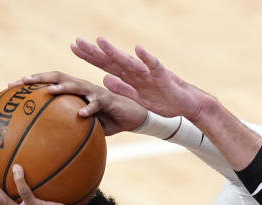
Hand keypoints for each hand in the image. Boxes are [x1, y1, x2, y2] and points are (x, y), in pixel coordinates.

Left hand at [10, 71, 146, 135]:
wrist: (132, 117)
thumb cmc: (108, 121)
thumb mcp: (86, 125)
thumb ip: (70, 128)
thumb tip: (49, 145)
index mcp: (73, 90)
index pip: (48, 81)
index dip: (30, 82)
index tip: (10, 86)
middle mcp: (81, 87)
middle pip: (56, 76)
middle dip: (39, 77)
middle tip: (23, 81)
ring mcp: (94, 92)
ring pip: (75, 84)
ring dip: (62, 86)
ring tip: (49, 91)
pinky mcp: (107, 100)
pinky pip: (96, 104)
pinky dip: (89, 109)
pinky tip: (81, 115)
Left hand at [71, 37, 213, 122]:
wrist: (187, 105)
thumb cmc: (164, 101)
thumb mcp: (138, 97)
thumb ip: (123, 88)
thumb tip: (105, 79)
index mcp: (130, 77)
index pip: (106, 65)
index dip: (90, 57)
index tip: (74, 48)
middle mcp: (137, 72)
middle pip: (112, 61)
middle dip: (95, 52)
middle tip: (77, 42)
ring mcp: (149, 73)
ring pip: (128, 61)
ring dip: (115, 52)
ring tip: (100, 42)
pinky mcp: (163, 76)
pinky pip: (154, 65)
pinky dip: (146, 58)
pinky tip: (138, 49)